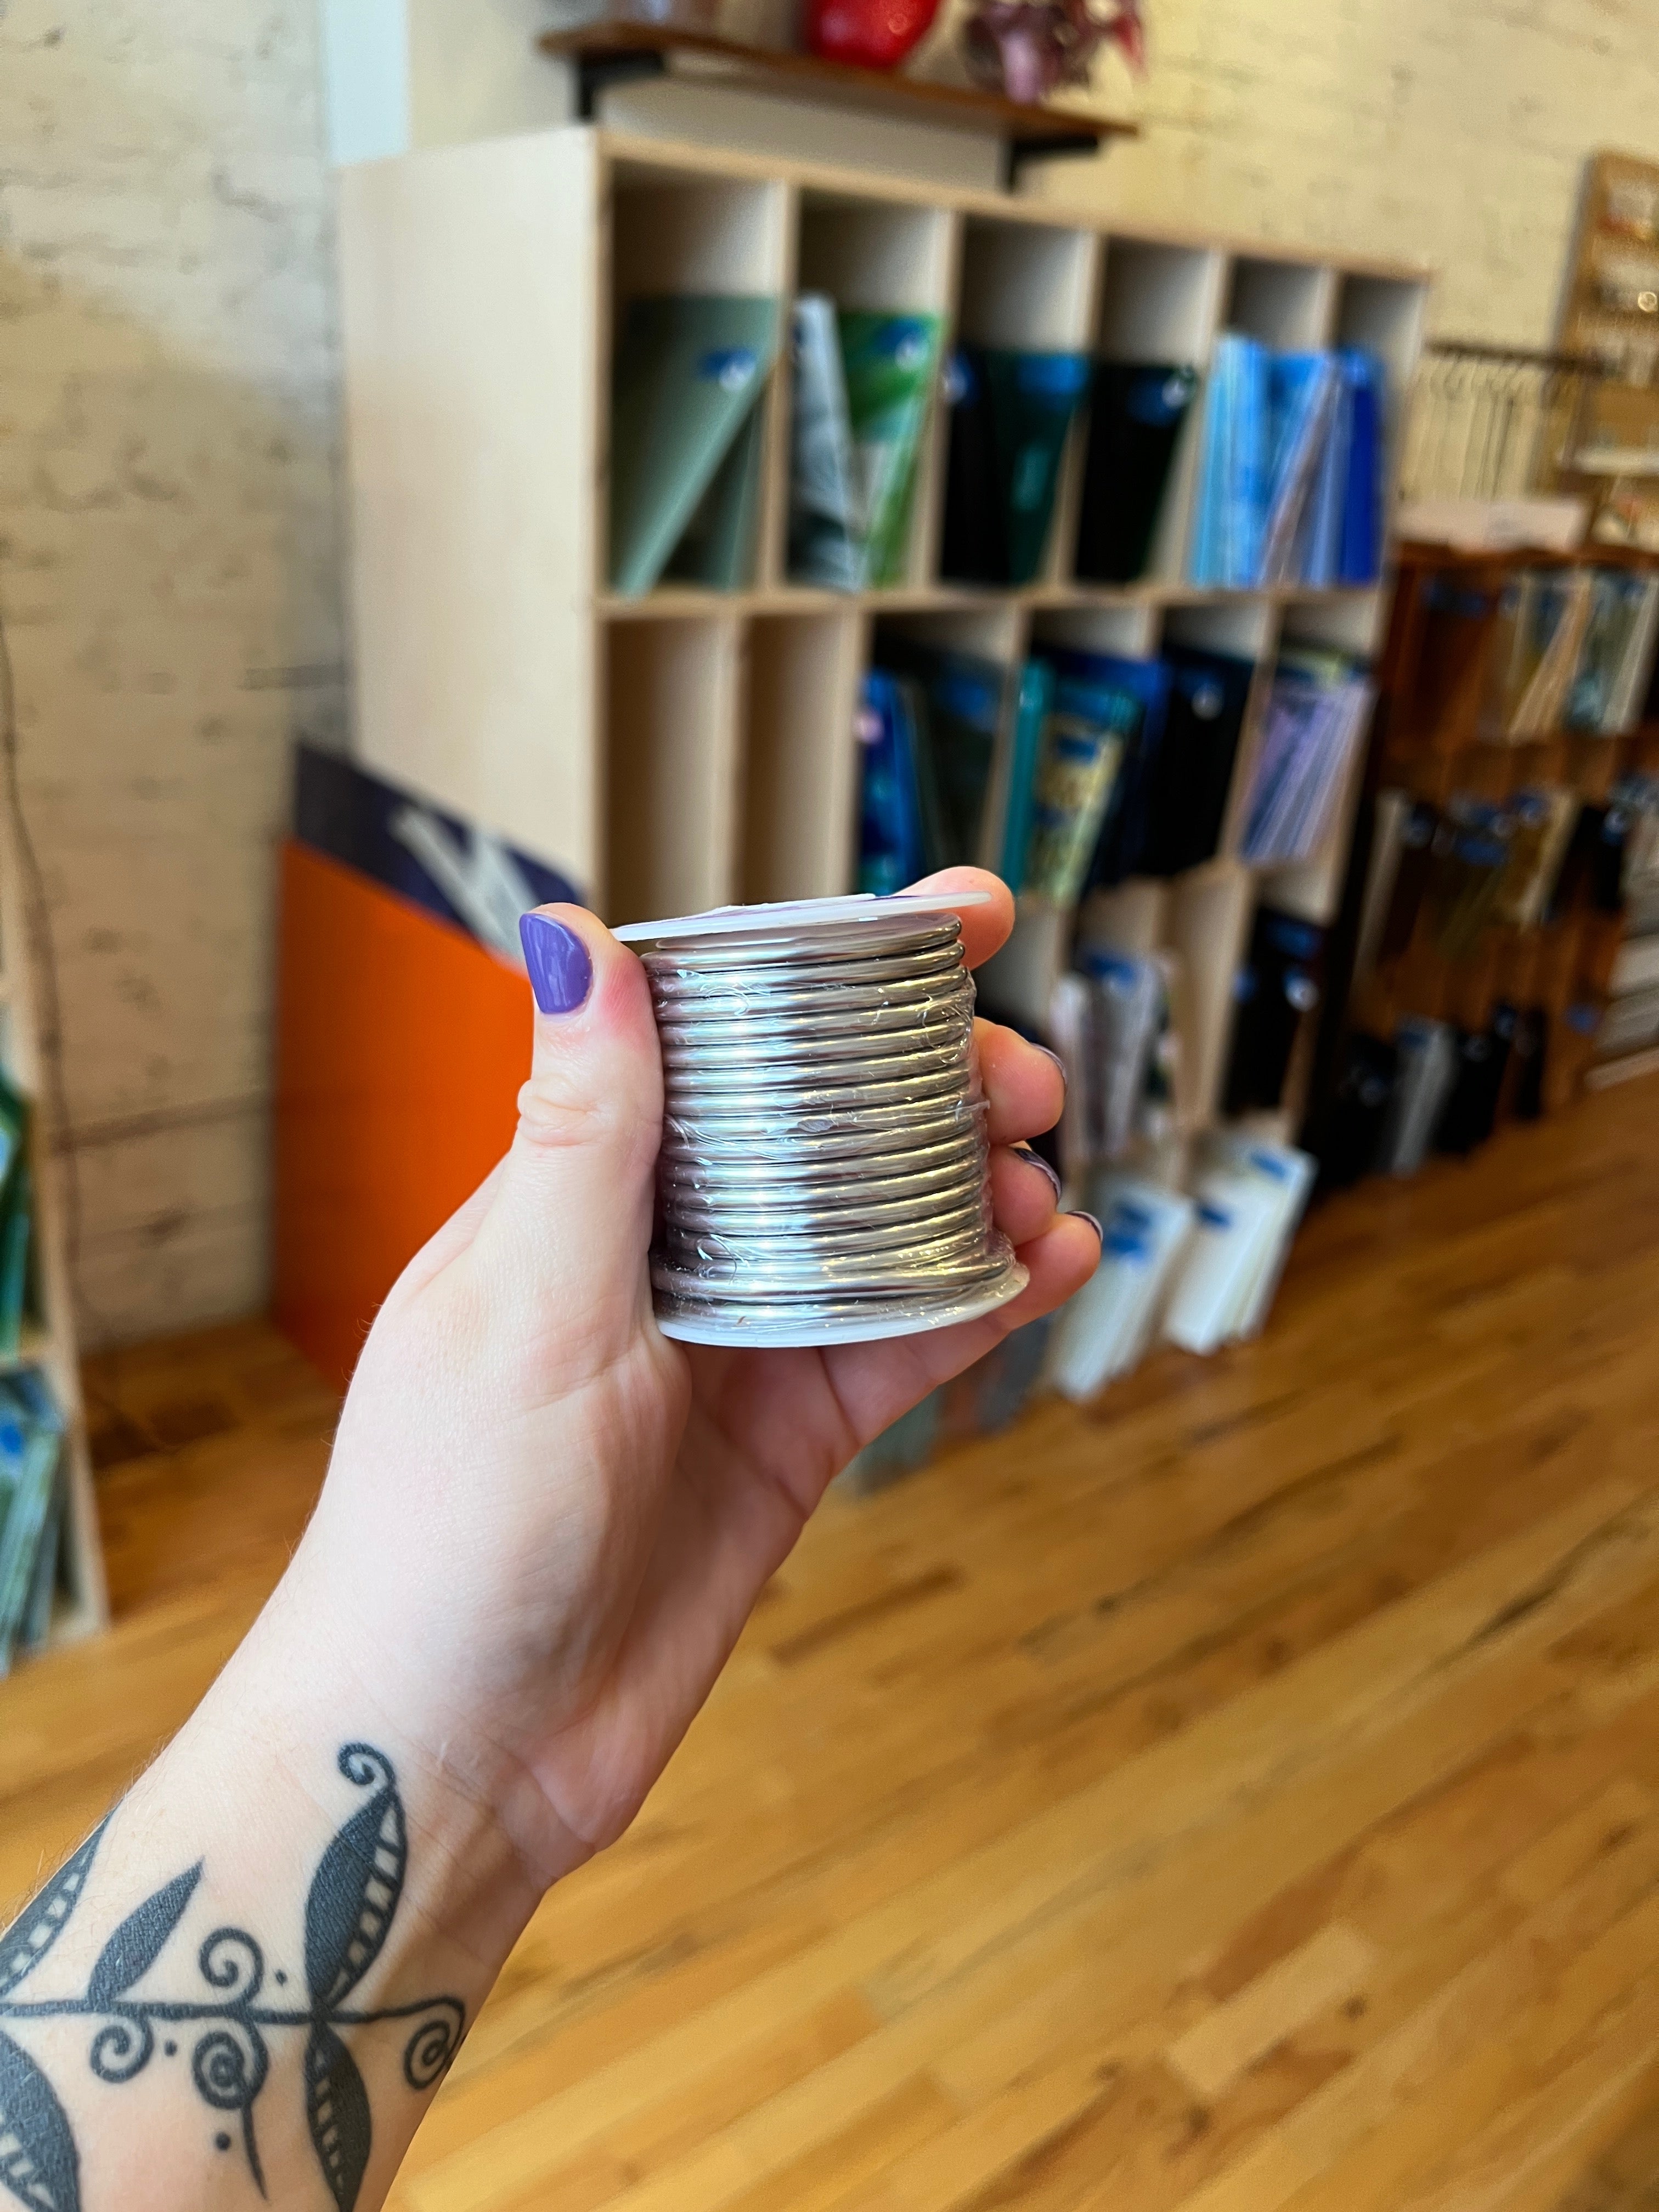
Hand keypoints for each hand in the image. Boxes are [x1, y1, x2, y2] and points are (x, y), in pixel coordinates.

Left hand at [288, 870, 1097, 1910]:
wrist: (461, 1750)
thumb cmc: (444, 1526)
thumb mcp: (521, 1308)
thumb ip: (581, 1131)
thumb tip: (567, 932)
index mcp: (583, 1191)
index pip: (724, 1032)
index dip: (841, 964)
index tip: (960, 914)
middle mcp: (668, 1251)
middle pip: (832, 1123)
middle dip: (938, 1081)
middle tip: (1025, 1081)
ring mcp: (737, 1346)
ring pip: (888, 1229)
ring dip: (977, 1190)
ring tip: (1046, 1178)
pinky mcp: (791, 1441)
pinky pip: (907, 1346)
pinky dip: (985, 1302)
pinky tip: (1057, 1264)